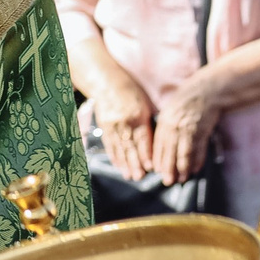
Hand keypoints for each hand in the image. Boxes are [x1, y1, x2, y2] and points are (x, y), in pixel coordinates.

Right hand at [88, 64, 156, 180]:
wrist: (106, 82)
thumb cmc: (130, 91)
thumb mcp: (144, 104)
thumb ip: (148, 122)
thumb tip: (156, 141)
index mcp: (137, 116)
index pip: (143, 139)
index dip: (146, 154)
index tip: (150, 167)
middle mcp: (124, 122)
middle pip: (131, 146)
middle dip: (135, 164)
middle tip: (139, 177)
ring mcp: (112, 125)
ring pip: (119, 148)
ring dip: (125, 164)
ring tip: (129, 176)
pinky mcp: (104, 126)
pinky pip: (109, 144)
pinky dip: (114, 156)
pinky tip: (118, 165)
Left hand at [151, 69, 222, 183]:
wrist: (207, 89)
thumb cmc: (188, 99)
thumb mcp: (171, 109)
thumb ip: (166, 125)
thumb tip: (163, 143)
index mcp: (164, 120)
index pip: (159, 144)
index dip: (158, 159)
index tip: (157, 171)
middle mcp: (174, 125)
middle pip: (169, 151)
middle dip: (168, 168)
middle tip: (168, 181)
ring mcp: (188, 128)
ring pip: (183, 153)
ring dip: (183, 168)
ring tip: (182, 179)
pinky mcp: (201, 130)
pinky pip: (198, 148)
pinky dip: (197, 160)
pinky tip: (196, 169)